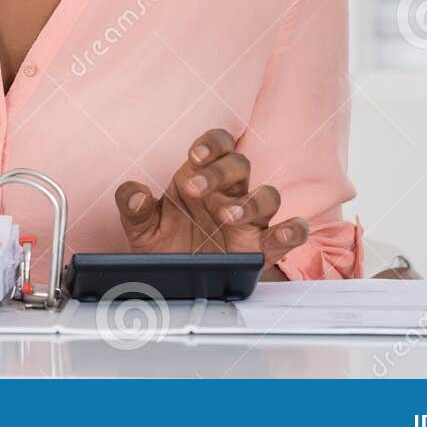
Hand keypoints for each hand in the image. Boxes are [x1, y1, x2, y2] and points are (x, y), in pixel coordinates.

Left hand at [114, 129, 309, 270]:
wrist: (177, 283)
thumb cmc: (166, 246)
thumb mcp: (142, 229)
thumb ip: (134, 207)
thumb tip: (135, 194)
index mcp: (202, 177)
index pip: (218, 145)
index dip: (212, 144)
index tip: (194, 156)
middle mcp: (230, 194)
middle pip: (240, 165)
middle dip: (220, 172)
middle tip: (194, 188)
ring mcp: (249, 220)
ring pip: (267, 196)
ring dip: (250, 203)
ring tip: (225, 216)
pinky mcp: (262, 247)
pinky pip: (290, 232)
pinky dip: (292, 230)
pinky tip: (283, 232)